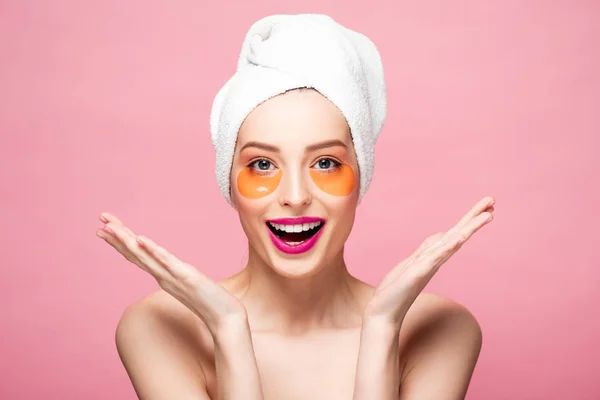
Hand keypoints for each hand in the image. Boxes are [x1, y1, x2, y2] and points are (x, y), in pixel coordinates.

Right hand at [95, 213, 247, 332]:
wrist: (226, 320)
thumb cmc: (211, 303)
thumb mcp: (191, 285)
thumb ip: (180, 278)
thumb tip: (175, 271)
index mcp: (163, 276)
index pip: (138, 256)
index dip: (121, 242)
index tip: (105, 228)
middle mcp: (163, 277)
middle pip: (136, 253)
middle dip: (117, 236)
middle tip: (100, 219)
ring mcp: (173, 277)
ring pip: (145, 257)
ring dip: (127, 241)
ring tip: (111, 227)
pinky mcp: (187, 277)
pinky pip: (167, 262)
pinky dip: (153, 250)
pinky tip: (141, 238)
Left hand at [364, 196, 495, 326]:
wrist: (383, 313)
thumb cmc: (397, 291)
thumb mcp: (413, 263)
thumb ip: (428, 250)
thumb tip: (441, 236)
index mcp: (434, 256)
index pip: (455, 233)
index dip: (469, 219)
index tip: (487, 206)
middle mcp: (435, 260)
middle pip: (458, 234)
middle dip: (475, 217)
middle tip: (493, 199)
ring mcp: (428, 266)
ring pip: (452, 243)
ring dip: (469, 229)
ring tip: (487, 215)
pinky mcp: (418, 273)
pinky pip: (436, 257)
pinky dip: (448, 247)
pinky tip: (459, 238)